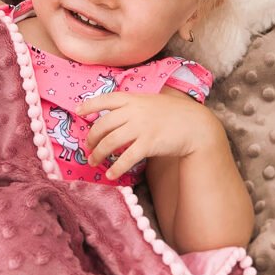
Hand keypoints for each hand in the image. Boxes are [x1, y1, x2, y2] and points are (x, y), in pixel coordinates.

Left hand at [79, 89, 219, 180]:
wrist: (196, 125)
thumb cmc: (174, 114)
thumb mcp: (151, 102)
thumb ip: (134, 106)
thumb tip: (114, 116)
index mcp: (133, 99)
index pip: (105, 99)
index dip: (89, 105)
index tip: (78, 112)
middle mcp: (134, 111)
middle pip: (102, 125)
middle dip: (91, 139)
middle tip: (88, 148)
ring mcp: (141, 127)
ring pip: (110, 142)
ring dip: (98, 154)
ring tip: (94, 162)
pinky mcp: (148, 143)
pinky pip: (126, 158)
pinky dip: (115, 168)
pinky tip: (110, 174)